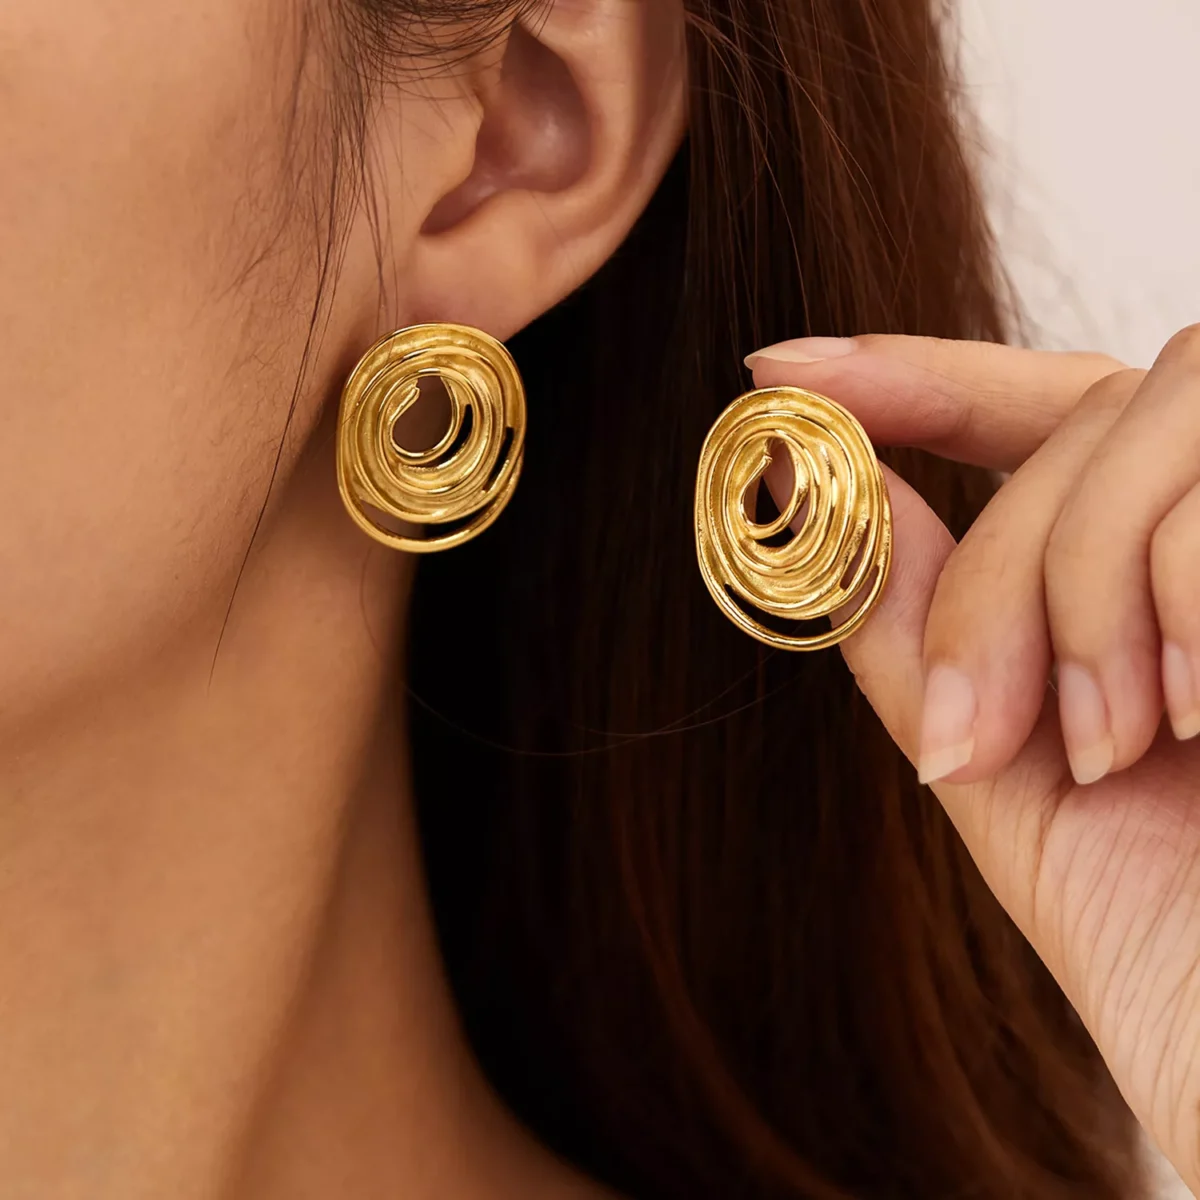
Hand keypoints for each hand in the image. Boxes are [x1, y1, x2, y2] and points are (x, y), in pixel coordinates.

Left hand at [748, 329, 1199, 1190]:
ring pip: (1149, 412)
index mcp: (1154, 560)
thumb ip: (920, 625)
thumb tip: (820, 484)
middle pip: (1084, 412)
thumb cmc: (1172, 929)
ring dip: (1085, 588)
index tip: (777, 375)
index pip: (1031, 406)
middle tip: (974, 735)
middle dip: (1000, 567)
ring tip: (1108, 748)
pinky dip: (1179, 599)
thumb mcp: (998, 763)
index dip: (904, 372)